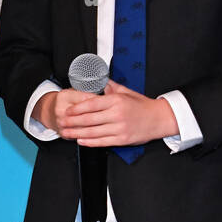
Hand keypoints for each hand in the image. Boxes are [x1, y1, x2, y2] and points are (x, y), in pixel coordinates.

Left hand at [38, 82, 178, 145]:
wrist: (160, 119)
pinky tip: (81, 141)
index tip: (67, 111)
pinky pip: (102, 141)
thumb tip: (97, 79)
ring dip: (77, 133)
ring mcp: (119, 128)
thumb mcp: (127, 92)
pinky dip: (90, 142)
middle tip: (61, 123)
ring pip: (93, 132)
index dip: (76, 109)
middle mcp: (117, 115)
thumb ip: (110, 87)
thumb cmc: (142, 105)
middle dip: (72, 122)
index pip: (91, 104)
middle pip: (89, 119)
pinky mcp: (122, 139)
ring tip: (66, 133)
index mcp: (116, 101)